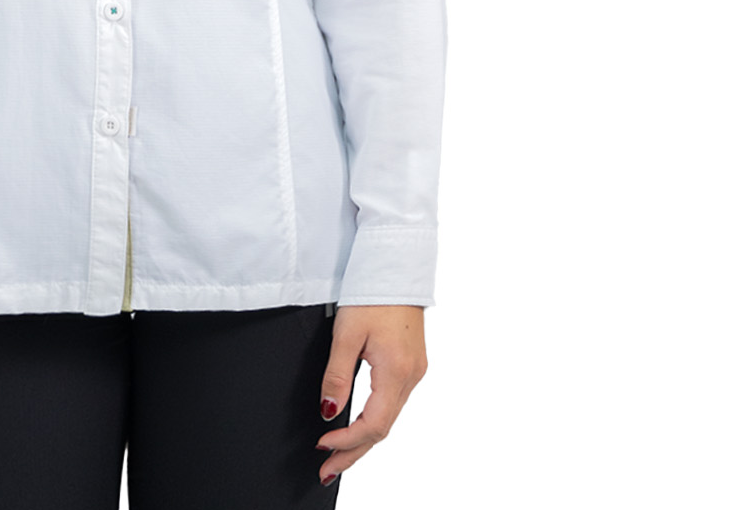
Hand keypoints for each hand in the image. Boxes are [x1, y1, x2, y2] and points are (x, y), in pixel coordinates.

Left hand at [315, 304, 426, 484]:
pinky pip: (393, 403)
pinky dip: (374, 420)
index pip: (373, 425)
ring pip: (389, 418)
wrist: (396, 266)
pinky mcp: (412, 364)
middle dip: (354, 452)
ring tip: (338, 454)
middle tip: (327, 471)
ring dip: (364, 439)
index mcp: (396, 371)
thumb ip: (336, 375)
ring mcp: (415, 372)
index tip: (322, 447)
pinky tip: (359, 425)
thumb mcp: (346, 332)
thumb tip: (327, 411)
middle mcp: (411, 377)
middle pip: (383, 429)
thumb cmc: (372, 292)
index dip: (347, 441)